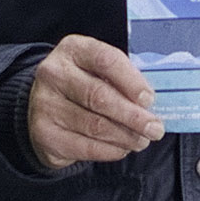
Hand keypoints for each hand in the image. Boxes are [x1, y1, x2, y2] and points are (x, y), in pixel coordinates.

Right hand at [26, 35, 163, 169]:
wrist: (44, 106)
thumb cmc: (83, 84)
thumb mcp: (99, 70)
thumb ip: (123, 80)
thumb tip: (149, 104)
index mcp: (73, 49)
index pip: (105, 60)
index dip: (131, 81)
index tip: (149, 99)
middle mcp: (54, 74)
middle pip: (99, 96)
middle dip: (133, 116)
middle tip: (154, 128)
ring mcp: (45, 104)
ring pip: (94, 125)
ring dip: (125, 136)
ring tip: (142, 140)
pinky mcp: (45, 133)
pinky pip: (85, 146)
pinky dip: (110, 150)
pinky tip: (123, 148)